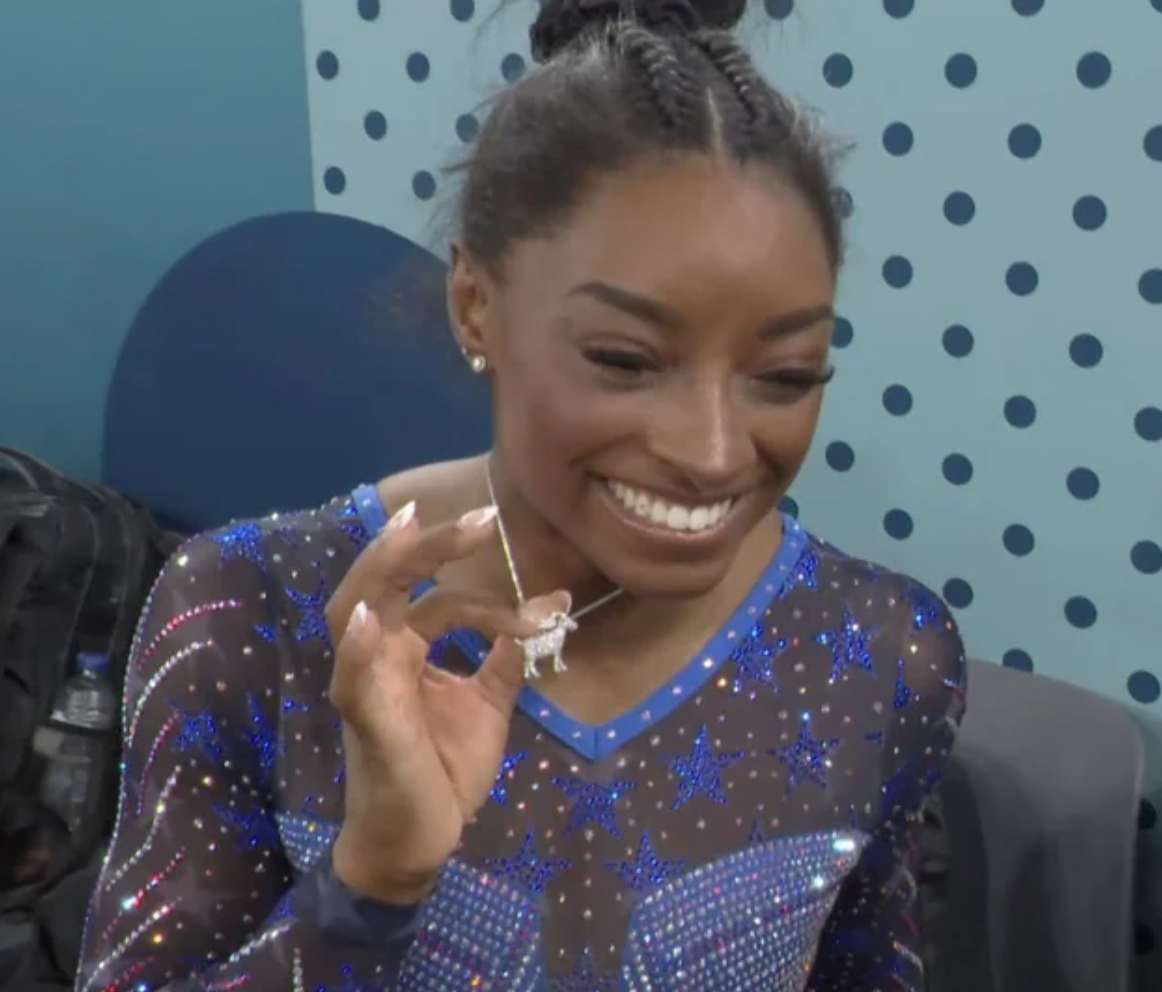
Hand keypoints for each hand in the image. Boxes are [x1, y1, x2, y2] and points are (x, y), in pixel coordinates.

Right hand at [324, 501, 567, 904]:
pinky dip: (356, 647)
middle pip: (389, 581)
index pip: (442, 599)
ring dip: (383, 569)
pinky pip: (352, 679)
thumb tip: (556, 602)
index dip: (494, 601)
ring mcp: (366, 682)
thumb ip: (511, 654)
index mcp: (408, 646)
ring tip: (410, 527)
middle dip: (430, 546)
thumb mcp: (488, 703)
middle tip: (482, 518)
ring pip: (353, 610)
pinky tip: (368, 618)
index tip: (547, 610)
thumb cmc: (445, 769)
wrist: (423, 839)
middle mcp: (381, 653)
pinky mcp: (365, 720)